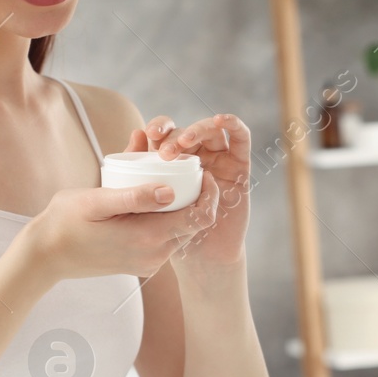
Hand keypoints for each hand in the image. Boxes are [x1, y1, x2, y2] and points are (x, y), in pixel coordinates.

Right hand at [20, 181, 219, 283]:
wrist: (45, 256)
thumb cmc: (64, 222)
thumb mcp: (96, 201)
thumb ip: (134, 197)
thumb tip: (170, 191)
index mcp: (149, 237)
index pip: (200, 217)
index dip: (208, 193)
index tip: (198, 170)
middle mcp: (155, 254)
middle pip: (194, 222)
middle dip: (193, 195)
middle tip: (177, 168)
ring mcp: (149, 262)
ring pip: (180, 230)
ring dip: (178, 206)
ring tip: (161, 179)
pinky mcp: (142, 263)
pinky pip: (165, 238)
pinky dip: (164, 218)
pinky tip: (148, 200)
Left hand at [131, 112, 250, 272]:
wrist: (203, 256)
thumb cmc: (172, 230)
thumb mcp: (149, 203)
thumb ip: (140, 172)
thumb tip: (136, 134)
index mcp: (173, 161)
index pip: (166, 132)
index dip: (160, 126)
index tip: (149, 134)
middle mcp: (197, 157)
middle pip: (188, 131)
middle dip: (176, 135)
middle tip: (166, 151)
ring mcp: (220, 159)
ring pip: (212, 131)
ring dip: (199, 129)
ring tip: (185, 142)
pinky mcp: (240, 165)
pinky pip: (241, 139)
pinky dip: (233, 125)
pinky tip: (222, 120)